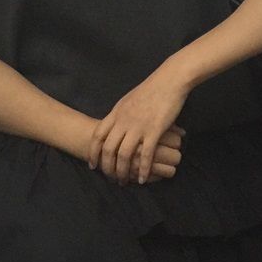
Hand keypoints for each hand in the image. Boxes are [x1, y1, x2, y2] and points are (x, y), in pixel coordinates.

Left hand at [88, 66, 187, 184]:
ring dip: (123, 171)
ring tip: (125, 181)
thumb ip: (120, 114)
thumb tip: (113, 125)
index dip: (93, 152)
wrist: (169, 81)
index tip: (93, 164)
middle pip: (108, 148)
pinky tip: (143, 179)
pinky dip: (144, 169)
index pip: (98, 135)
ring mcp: (139, 126)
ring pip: (125, 154)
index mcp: (117, 113)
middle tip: (110, 177)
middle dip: (107, 167)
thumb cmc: (150, 90)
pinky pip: (146, 154)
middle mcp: (124, 120)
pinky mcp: (154, 130)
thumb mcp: (128, 100)